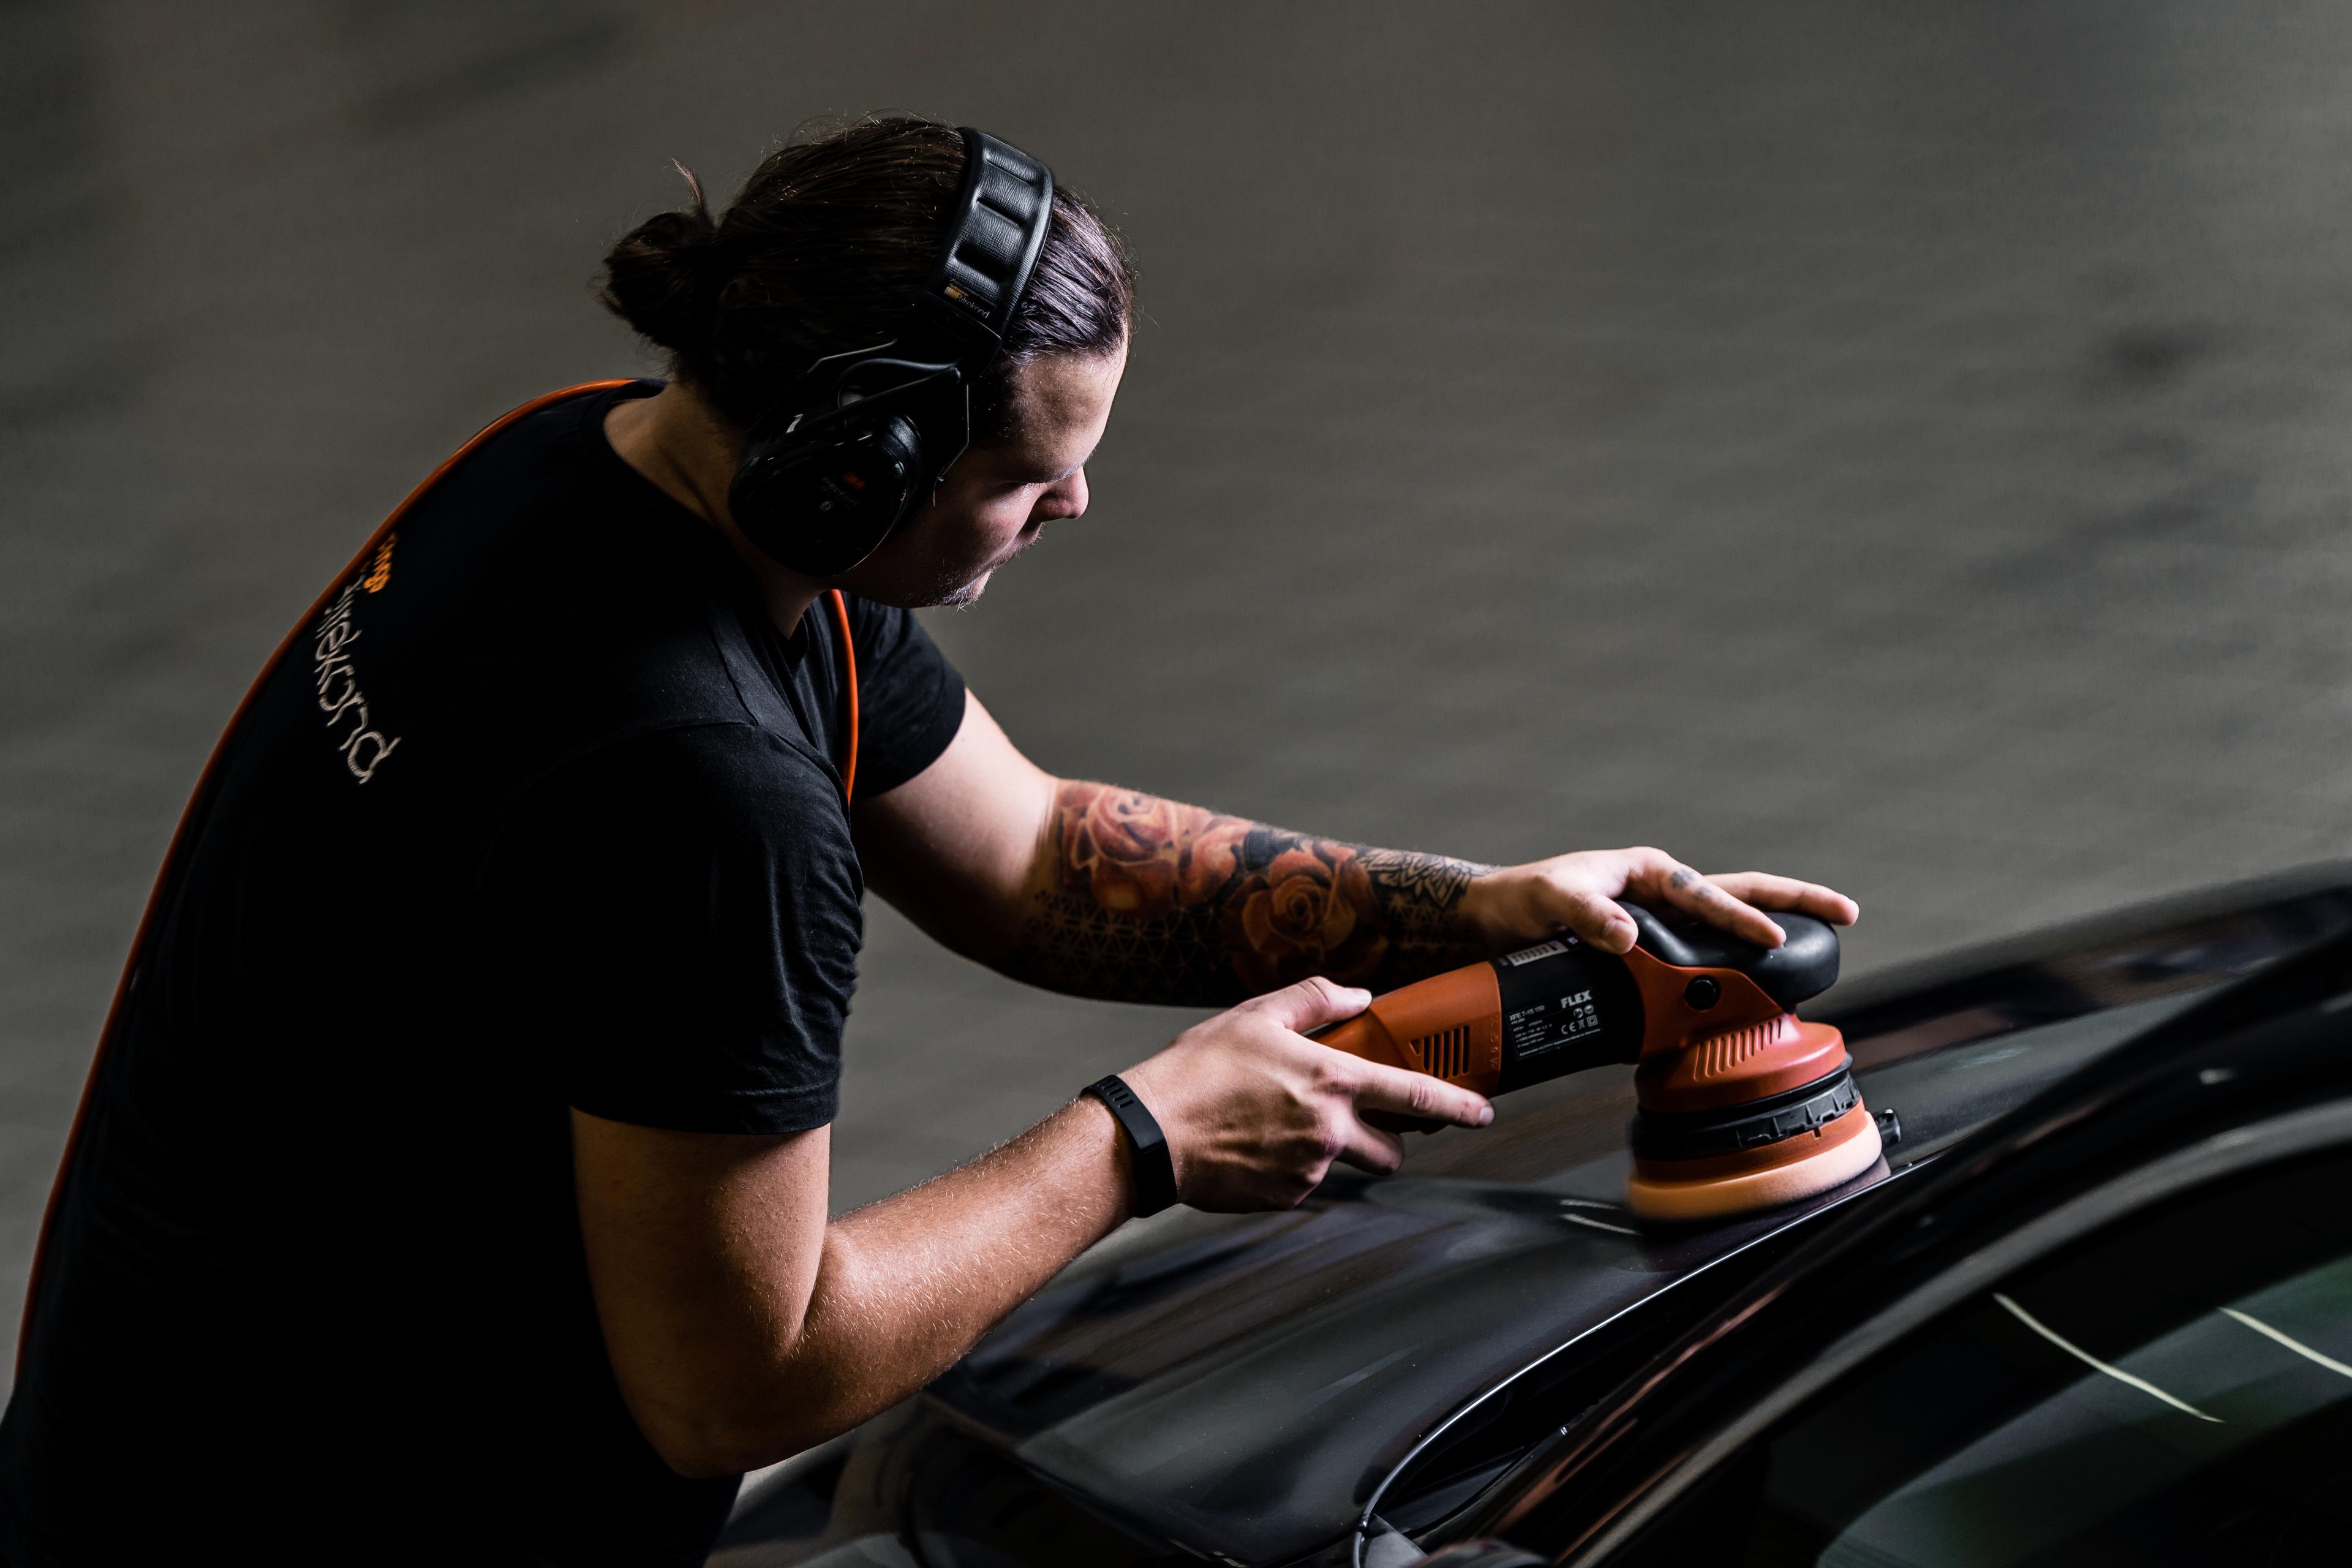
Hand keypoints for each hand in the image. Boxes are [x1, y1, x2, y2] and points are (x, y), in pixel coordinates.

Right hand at [1120, 977, 1492, 1210]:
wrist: (1150, 1135)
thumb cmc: (1195, 1073)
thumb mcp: (1254, 1016)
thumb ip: (1314, 1000)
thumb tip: (1357, 996)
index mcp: (1330, 1079)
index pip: (1416, 1095)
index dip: (1459, 1106)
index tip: (1481, 1112)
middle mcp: (1329, 1129)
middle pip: (1392, 1150)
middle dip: (1386, 1140)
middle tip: (1356, 1122)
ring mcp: (1309, 1168)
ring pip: (1344, 1166)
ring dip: (1328, 1150)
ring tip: (1277, 1128)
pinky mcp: (1286, 1197)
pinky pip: (1305, 1184)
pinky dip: (1289, 1169)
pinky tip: (1254, 1147)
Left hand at [1464, 847, 1857, 955]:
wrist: (1492, 920)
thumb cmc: (1520, 899)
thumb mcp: (1548, 900)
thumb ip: (1585, 914)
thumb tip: (1625, 934)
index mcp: (1649, 872)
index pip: (1709, 893)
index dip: (1744, 917)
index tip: (1775, 938)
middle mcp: (1662, 892)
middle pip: (1743, 892)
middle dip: (1797, 901)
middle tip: (1847, 913)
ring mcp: (1660, 919)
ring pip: (1728, 922)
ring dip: (1773, 931)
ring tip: (1821, 945)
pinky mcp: (1649, 946)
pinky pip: (1700, 954)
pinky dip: (1733, 963)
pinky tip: (1755, 983)